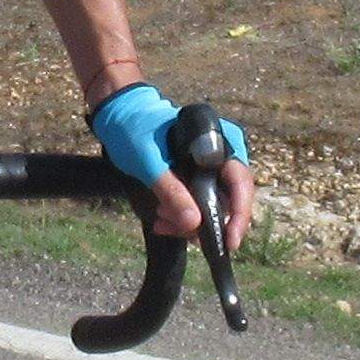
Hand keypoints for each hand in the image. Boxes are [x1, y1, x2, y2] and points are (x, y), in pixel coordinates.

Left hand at [91, 80, 251, 244]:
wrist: (118, 117)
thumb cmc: (135, 129)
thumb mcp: (148, 161)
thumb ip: (171, 190)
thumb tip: (195, 223)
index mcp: (218, 142)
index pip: (241, 183)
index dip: (240, 215)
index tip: (230, 242)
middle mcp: (220, 157)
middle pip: (228, 201)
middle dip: (205, 224)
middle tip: (177, 231)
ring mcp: (207, 170)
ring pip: (211, 208)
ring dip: (188, 223)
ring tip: (161, 221)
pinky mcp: (194, 180)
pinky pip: (197, 207)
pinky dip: (181, 218)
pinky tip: (162, 221)